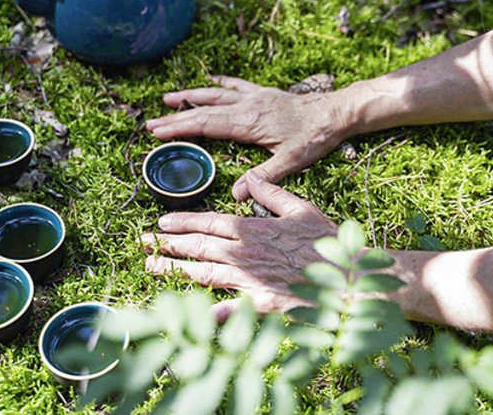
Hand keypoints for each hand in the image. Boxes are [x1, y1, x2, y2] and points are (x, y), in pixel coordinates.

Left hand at [139, 171, 337, 320]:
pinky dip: (202, 311)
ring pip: (202, 274)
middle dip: (167, 244)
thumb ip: (272, 192)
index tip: (162, 223)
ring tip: (150, 267)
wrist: (348, 277)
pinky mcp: (257, 305)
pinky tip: (182, 314)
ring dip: (173, 270)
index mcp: (253, 228)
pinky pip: (225, 310)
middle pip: (198, 246)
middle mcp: (244, 253)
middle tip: (143, 243)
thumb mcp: (302, 209)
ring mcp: (248, 280)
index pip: (208, 222)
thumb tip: (248, 178)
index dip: (181, 222)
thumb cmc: (326, 243)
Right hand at [146, 76, 351, 200]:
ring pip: (215, 94)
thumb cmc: (314, 137)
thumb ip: (263, 177)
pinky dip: (219, 83)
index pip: (206, 125)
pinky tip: (208, 82)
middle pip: (204, 110)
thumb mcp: (291, 161)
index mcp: (248, 123)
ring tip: (168, 99)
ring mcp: (254, 97)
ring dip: (191, 97)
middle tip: (151, 124)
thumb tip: (236, 195)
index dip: (180, 128)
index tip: (158, 132)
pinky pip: (235, 85)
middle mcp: (247, 106)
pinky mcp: (263, 93)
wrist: (334, 112)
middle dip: (176, 117)